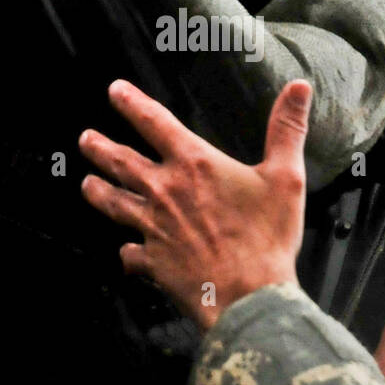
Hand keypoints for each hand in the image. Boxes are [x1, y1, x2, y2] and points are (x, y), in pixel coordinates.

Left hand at [79, 78, 311, 330]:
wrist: (248, 296)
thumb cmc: (267, 239)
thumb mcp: (286, 177)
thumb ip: (287, 129)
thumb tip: (299, 89)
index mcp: (193, 165)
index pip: (154, 123)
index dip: (132, 103)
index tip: (115, 91)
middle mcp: (165, 192)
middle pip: (121, 163)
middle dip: (100, 148)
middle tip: (85, 139)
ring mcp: (154, 228)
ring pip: (114, 204)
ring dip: (98, 191)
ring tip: (86, 183)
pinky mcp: (153, 260)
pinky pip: (130, 254)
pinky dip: (127, 252)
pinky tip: (125, 252)